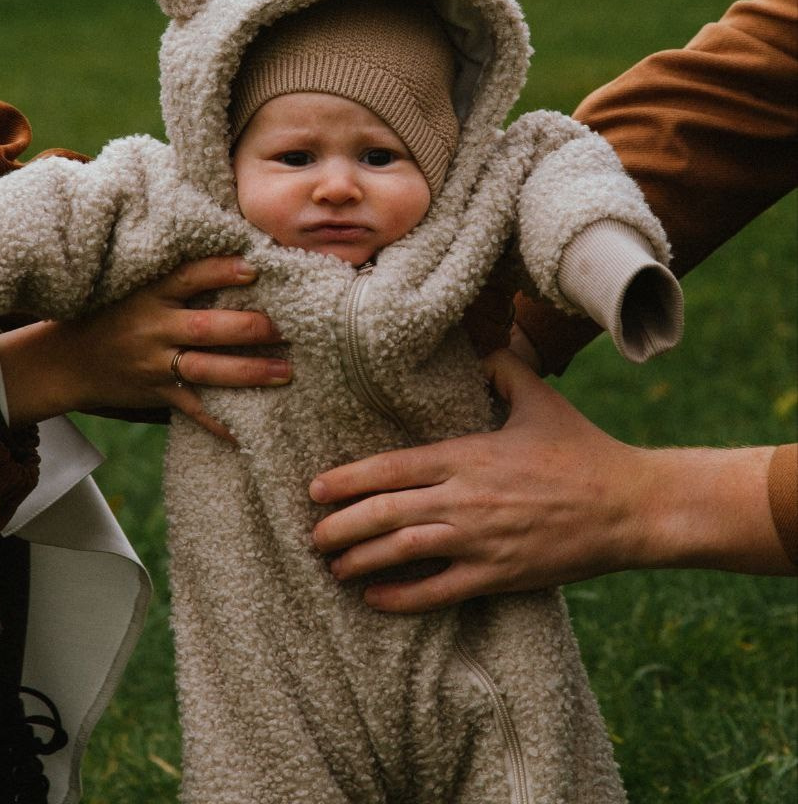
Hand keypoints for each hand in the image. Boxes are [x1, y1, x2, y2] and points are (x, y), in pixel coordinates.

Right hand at [0, 255, 289, 436]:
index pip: (189, 276)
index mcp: (149, 293)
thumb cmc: (111, 313)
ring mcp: (153, 363)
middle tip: (288, 326)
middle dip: (249, 328)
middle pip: (206, 328)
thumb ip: (177, 277)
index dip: (221, 271)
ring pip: (206, 369)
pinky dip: (217, 422)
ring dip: (248, 373)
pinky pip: (191, 409)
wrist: (64, 360)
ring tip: (285, 372)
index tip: (255, 268)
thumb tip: (236, 259)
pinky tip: (246, 431)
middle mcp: (153, 327)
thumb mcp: (134, 286)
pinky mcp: (154, 392)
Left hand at [309, 349, 787, 608]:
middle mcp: (465, 498)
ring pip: (403, 552)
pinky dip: (402, 597)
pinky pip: (440, 590)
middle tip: (312, 535)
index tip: (315, 488)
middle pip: (385, 513)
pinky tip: (375, 598)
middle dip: (341, 526)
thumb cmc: (582, 448)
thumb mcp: (539, 397)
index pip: (392, 467)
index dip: (348, 480)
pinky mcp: (500, 574)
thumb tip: (481, 344)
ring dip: (361, 561)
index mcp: (467, 454)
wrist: (629, 505)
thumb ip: (502, 368)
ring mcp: (481, 540)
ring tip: (334, 566)